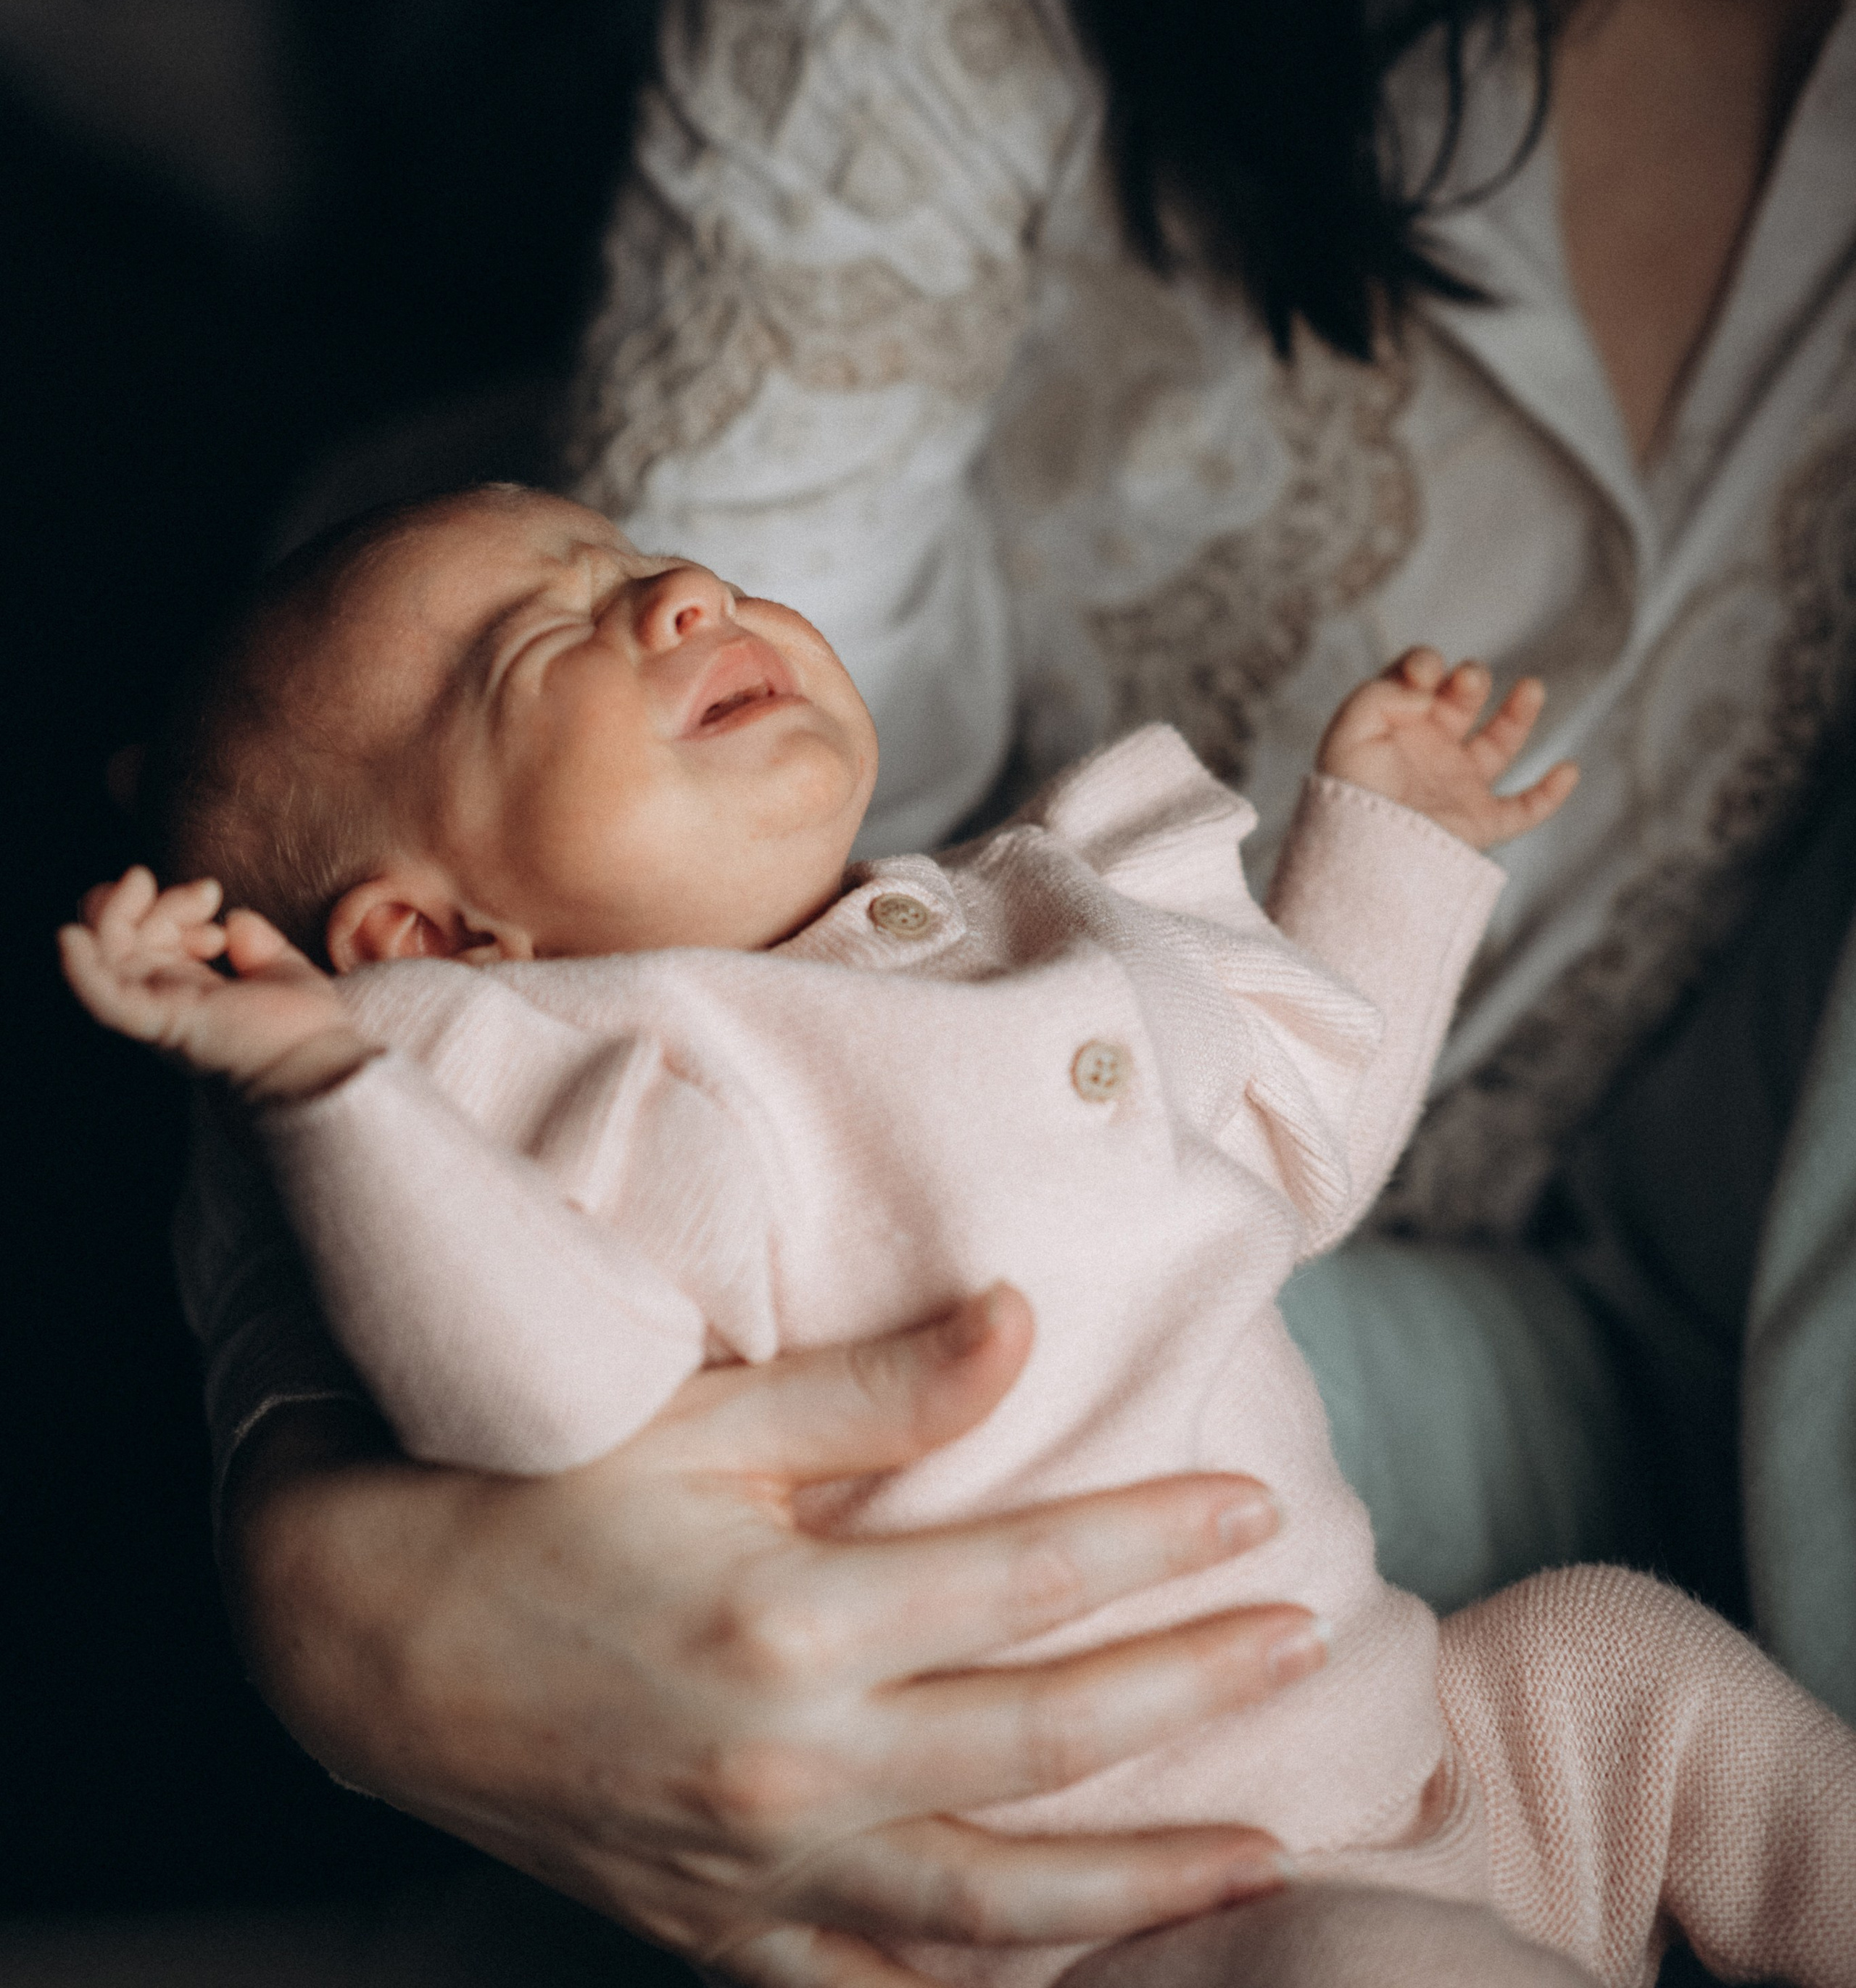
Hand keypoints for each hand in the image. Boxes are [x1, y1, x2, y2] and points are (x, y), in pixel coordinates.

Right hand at [58, 868, 375, 1101]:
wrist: (323, 1069)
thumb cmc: (306, 1031)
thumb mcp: (283, 970)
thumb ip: (256, 944)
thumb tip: (235, 921)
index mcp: (189, 989)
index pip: (153, 937)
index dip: (174, 905)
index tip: (216, 902)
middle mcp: (165, 1001)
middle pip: (125, 941)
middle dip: (148, 901)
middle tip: (202, 891)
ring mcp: (159, 1014)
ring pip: (109, 958)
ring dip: (115, 913)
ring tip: (140, 882)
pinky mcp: (163, 1025)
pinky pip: (106, 1002)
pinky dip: (82, 971)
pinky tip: (70, 938)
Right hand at [228, 1288, 1321, 1987]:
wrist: (362, 1635)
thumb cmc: (532, 1495)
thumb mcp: (701, 1419)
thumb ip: (875, 1387)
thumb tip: (1020, 1323)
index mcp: (790, 1621)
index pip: (1029, 1582)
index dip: (1155, 1543)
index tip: (1252, 1514)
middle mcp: (790, 1765)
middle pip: (1042, 1741)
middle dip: (1188, 1694)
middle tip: (1300, 1643)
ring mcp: (755, 1871)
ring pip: (989, 1907)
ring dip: (1139, 1887)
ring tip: (1261, 1858)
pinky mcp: (713, 1930)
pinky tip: (1068, 1980)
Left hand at [1315, 649, 1577, 851]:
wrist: (1365, 855)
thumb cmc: (1348, 796)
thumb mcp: (1349, 731)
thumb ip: (1382, 692)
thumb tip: (1426, 684)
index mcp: (1394, 725)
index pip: (1417, 679)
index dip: (1424, 664)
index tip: (1424, 673)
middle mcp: (1428, 751)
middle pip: (1461, 701)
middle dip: (1470, 680)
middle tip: (1469, 679)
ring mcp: (1456, 786)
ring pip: (1498, 744)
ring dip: (1519, 715)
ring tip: (1533, 687)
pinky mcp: (1478, 823)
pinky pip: (1524, 810)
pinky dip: (1550, 795)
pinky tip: (1569, 769)